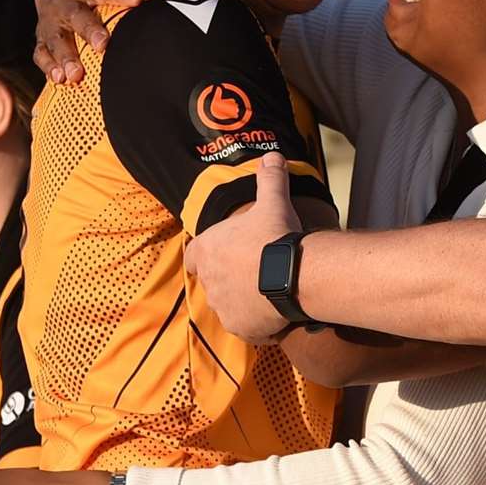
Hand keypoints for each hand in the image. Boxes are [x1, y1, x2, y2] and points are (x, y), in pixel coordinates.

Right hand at [32, 0, 142, 84]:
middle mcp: (63, 1)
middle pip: (76, 16)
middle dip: (88, 31)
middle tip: (102, 45)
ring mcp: (50, 20)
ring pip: (56, 38)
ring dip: (65, 57)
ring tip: (75, 74)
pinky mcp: (42, 36)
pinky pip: (41, 52)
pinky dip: (48, 66)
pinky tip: (58, 79)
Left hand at [185, 152, 298, 343]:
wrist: (292, 276)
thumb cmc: (275, 237)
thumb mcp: (273, 203)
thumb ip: (269, 179)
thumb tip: (272, 156)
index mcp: (208, 251)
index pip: (193, 257)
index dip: (205, 256)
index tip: (222, 256)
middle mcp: (209, 281)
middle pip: (214, 281)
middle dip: (230, 278)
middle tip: (255, 271)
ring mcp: (222, 307)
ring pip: (229, 305)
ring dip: (242, 300)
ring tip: (267, 292)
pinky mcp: (239, 328)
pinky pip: (245, 327)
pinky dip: (256, 323)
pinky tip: (274, 313)